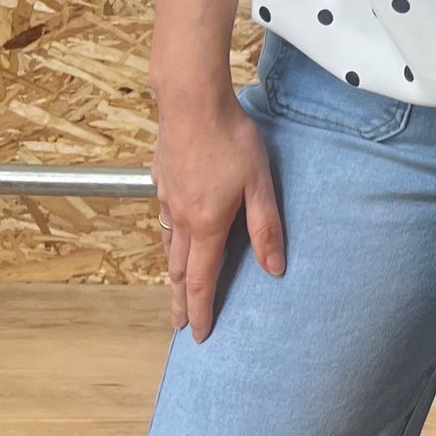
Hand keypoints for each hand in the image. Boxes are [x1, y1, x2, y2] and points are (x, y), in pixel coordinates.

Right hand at [152, 92, 285, 340]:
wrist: (191, 100)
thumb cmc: (231, 139)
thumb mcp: (259, 184)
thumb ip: (266, 227)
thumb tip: (274, 268)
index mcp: (206, 225)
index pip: (202, 281)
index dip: (202, 311)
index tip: (199, 335)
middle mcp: (180, 218)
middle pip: (179, 271)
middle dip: (181, 301)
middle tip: (181, 325)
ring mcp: (166, 199)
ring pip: (168, 248)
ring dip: (172, 275)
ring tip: (176, 290)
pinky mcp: (161, 181)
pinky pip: (164, 222)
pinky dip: (169, 242)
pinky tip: (174, 237)